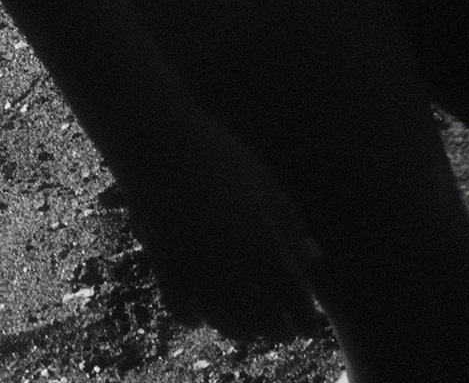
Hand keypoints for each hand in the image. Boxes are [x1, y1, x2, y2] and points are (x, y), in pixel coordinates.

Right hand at [124, 113, 321, 341]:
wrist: (153, 137)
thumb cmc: (213, 150)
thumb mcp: (260, 178)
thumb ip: (290, 220)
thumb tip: (316, 257)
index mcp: (263, 240)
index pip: (295, 299)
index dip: (305, 320)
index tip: (306, 326)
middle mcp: (233, 262)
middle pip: (263, 320)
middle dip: (276, 331)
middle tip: (280, 331)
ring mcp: (197, 267)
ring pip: (225, 322)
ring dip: (240, 330)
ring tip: (246, 327)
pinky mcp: (165, 267)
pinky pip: (184, 311)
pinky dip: (196, 318)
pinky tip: (202, 313)